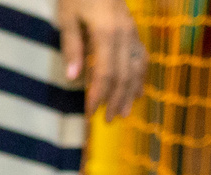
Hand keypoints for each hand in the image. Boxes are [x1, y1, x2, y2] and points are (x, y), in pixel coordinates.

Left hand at [59, 0, 145, 121]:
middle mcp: (125, 35)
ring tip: (124, 112)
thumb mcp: (67, 17)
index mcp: (107, 32)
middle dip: (116, 99)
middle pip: (123, 74)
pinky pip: (143, 57)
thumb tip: (73, 79)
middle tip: (107, 120)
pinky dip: (141, 76)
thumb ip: (72, 47)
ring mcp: (133, 33)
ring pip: (137, 68)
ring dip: (131, 92)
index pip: (105, 72)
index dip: (99, 94)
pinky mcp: (135, 32)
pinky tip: (138, 91)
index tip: (91, 112)